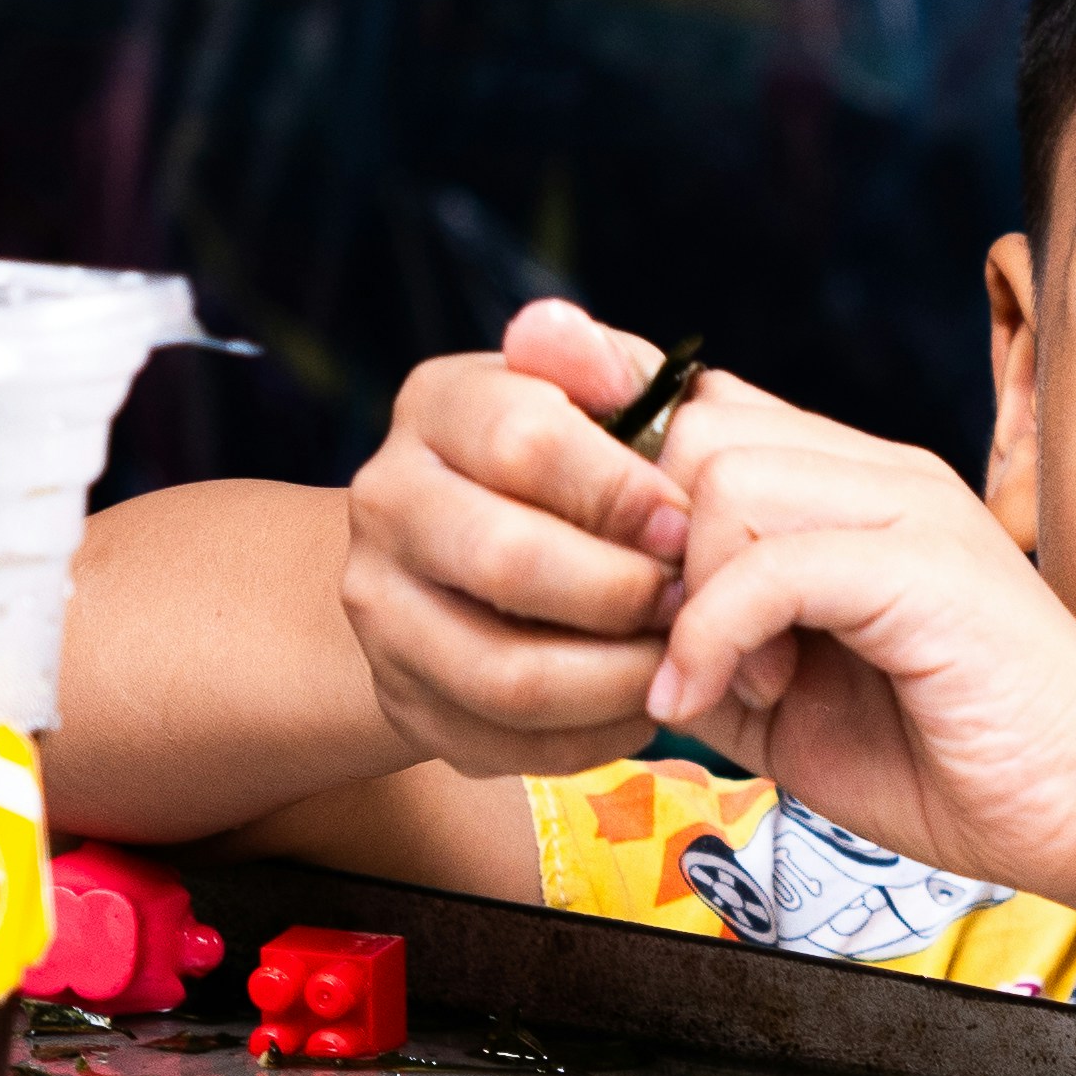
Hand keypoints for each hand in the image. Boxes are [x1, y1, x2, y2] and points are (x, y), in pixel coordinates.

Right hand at [338, 300, 686, 776]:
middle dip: (625, 591)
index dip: (620, 490)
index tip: (684, 521)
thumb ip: (604, 365)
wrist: (471, 557)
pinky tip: (644, 701)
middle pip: (509, 562)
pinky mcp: (405, 701)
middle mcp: (386, 504)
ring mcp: (382, 612)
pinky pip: (512, 744)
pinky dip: (597, 733)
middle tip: (693, 600)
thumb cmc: (569, 465)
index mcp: (437, 408)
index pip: (524, 441)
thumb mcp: (594, 397)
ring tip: (681, 658)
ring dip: (620, 677)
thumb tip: (560, 331)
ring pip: (508, 674)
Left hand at [643, 369, 1075, 931]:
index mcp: (857, 491)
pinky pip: (771, 565)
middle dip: (647, 538)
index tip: (587, 549)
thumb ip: (709, 650)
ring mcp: (912, 509)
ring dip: (692, 595)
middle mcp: (884, 475)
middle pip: (696, 427)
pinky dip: (717, 639)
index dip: (626, 462)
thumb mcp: (792, 706)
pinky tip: (729, 701)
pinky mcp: (928, 568)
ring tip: (734, 683)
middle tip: (673, 643)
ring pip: (724, 476)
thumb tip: (610, 637)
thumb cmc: (961, 765)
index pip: (707, 407)